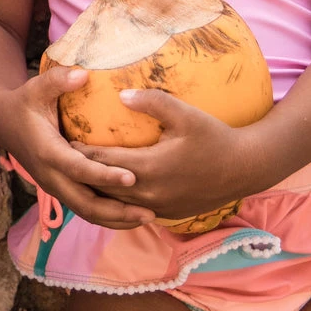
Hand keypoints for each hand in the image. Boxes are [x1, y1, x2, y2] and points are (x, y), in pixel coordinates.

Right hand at [0, 67, 157, 231]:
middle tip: (149, 212)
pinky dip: (107, 216)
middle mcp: (50, 176)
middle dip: (117, 211)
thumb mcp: (36, 88)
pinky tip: (130, 215)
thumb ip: (58, 80)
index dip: (104, 176)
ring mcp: (55, 186)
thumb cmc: (24, 102)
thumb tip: (83, 74)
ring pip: (86, 212)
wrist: (2, 121)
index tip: (131, 178)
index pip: (78, 170)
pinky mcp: (60, 189)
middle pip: (85, 203)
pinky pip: (84, 208)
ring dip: (116, 218)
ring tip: (146, 218)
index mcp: (47, 153)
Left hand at [72, 89, 262, 220]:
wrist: (244, 169)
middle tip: (65, 157)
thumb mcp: (186, 115)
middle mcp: (148, 193)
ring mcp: (157, 208)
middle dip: (83, 172)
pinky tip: (112, 188)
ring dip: (98, 189)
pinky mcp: (166, 214)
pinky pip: (133, 208)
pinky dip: (118, 199)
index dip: (81, 151)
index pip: (103, 161)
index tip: (66, 139)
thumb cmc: (215, 138)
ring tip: (82, 174)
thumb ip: (153, 102)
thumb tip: (121, 95)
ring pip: (116, 202)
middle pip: (103, 186)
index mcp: (149, 168)